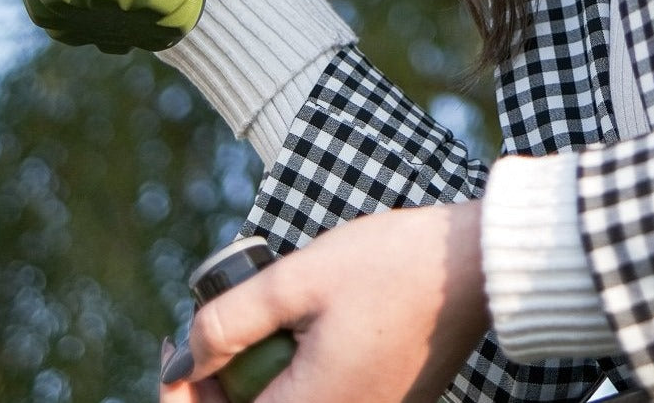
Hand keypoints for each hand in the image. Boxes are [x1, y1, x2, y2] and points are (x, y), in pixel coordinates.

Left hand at [160, 202, 489, 402]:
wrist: (476, 266)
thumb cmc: (393, 265)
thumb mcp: (299, 278)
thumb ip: (231, 320)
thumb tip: (186, 356)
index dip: (181, 394)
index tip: (177, 342)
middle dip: (220, 382)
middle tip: (213, 326)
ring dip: (259, 377)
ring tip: (263, 317)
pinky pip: (324, 398)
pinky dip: (299, 374)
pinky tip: (305, 327)